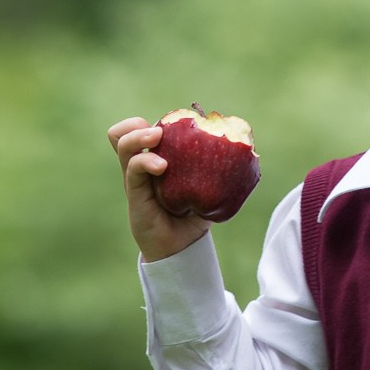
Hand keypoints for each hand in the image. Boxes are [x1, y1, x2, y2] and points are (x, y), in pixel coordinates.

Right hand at [107, 116, 209, 262]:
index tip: (170, 127)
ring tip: (157, 136)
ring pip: (123, 145)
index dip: (145, 123)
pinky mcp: (135, 194)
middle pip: (122, 133)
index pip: (136, 129)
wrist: (184, 246)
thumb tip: (247, 141)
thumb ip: (219, 165)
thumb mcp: (209, 185)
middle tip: (160, 131)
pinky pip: (134, 169)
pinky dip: (146, 161)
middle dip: (136, 125)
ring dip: (138, 136)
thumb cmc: (197, 213)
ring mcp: (135, 179)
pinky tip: (162, 167)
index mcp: (154, 158)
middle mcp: (140, 166)